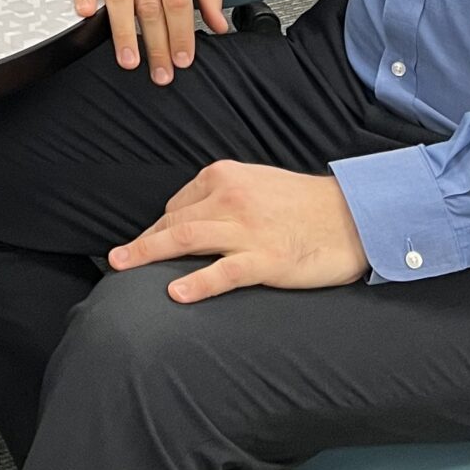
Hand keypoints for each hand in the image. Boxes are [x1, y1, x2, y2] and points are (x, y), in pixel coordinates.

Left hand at [108, 161, 369, 302]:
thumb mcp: (256, 185)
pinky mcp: (266, 258)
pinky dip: (196, 282)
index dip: (160, 230)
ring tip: (122, 267)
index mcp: (223, 177)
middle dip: (142, 242)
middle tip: (116, 260)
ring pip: (186, 239)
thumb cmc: (304, 204)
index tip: (147, 247)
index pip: (178, 206)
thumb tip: (189, 218)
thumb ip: (223, 197)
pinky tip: (175, 293)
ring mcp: (246, 228)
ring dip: (148, 253)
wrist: (354, 216)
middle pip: (173, 222)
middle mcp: (229, 197)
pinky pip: (224, 272)